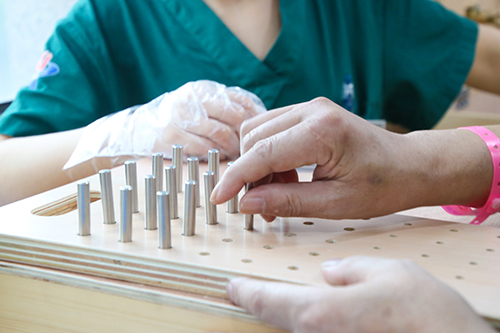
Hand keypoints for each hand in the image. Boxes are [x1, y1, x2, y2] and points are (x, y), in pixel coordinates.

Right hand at [163, 80, 265, 158]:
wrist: (143, 128)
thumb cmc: (182, 120)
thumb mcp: (204, 107)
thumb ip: (228, 111)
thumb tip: (260, 122)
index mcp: (205, 90)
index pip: (241, 101)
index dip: (255, 120)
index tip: (259, 135)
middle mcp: (192, 98)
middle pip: (234, 116)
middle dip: (246, 136)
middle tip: (248, 149)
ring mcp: (180, 115)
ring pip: (220, 133)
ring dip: (233, 149)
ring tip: (235, 155)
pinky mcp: (169, 134)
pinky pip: (202, 147)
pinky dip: (214, 156)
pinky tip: (217, 159)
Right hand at [211, 97, 491, 220]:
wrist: (410, 165)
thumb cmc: (383, 186)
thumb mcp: (335, 203)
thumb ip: (287, 201)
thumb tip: (246, 203)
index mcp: (322, 132)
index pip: (263, 153)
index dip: (236, 178)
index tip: (218, 199)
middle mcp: (312, 110)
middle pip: (254, 138)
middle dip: (249, 174)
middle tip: (262, 207)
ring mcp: (310, 107)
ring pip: (259, 131)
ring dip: (258, 164)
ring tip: (278, 193)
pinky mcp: (310, 112)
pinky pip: (273, 129)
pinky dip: (270, 155)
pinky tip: (287, 177)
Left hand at [227, 256, 493, 332]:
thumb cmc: (424, 315)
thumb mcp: (387, 273)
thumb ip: (351, 270)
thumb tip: (331, 272)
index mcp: (320, 312)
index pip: (269, 300)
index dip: (246, 292)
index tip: (231, 286)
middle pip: (278, 319)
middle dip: (261, 304)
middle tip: (249, 291)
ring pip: (296, 329)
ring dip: (283, 314)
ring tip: (277, 297)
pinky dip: (308, 322)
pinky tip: (316, 312)